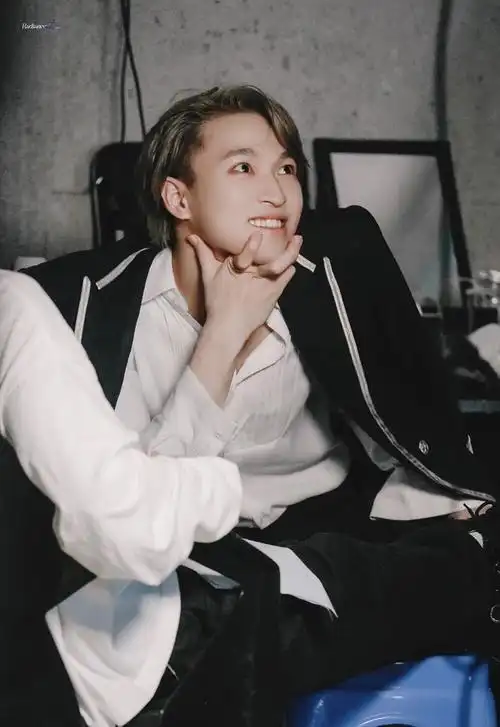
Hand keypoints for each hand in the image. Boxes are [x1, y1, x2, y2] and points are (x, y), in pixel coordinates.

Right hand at [187, 231, 300, 345]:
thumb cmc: (217, 301)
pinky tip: (291, 262)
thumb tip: (192, 237)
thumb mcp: (208, 276)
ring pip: (283, 266)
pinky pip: (286, 277)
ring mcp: (265, 285)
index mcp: (236, 269)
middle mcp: (252, 276)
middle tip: (295, 236)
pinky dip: (289, 268)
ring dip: (292, 253)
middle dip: (285, 248)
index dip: (251, 246)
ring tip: (297, 242)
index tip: (257, 235)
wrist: (228, 326)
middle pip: (271, 260)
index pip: (244, 256)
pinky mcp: (273, 293)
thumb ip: (204, 254)